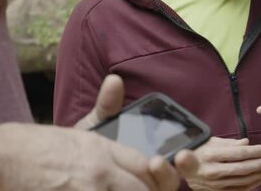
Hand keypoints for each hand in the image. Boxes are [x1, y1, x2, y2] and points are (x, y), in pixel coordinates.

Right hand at [0, 74, 197, 190]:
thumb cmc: (29, 145)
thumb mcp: (71, 127)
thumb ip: (102, 109)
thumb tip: (117, 81)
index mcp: (100, 146)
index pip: (144, 165)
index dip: (152, 178)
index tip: (148, 183)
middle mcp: (99, 170)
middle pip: (143, 190)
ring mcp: (86, 190)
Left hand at [75, 74, 198, 187]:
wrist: (71, 165)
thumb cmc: (92, 146)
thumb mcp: (100, 123)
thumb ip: (108, 104)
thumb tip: (113, 80)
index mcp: (157, 152)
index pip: (182, 153)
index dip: (189, 154)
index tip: (186, 150)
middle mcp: (157, 172)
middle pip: (181, 172)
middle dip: (187, 165)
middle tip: (182, 156)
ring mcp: (147, 185)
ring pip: (166, 185)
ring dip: (166, 176)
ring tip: (157, 164)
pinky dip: (144, 188)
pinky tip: (133, 183)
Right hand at [186, 137, 260, 190]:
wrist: (185, 172)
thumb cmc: (199, 153)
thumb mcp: (210, 142)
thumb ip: (229, 143)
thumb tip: (246, 143)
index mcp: (210, 155)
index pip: (238, 154)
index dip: (255, 152)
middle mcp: (212, 171)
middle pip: (243, 168)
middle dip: (260, 163)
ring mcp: (215, 184)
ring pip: (244, 180)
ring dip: (260, 173)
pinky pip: (240, 189)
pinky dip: (253, 183)